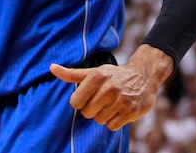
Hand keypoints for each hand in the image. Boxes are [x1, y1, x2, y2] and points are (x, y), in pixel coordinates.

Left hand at [50, 45, 172, 131]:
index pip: (75, 102)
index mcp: (97, 77)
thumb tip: (52, 68)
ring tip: (112, 104)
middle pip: (87, 113)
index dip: (81, 101)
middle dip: (93, 108)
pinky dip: (114, 121)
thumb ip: (72, 74)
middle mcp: (109, 88)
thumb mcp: (94, 71)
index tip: (89, 96)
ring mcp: (120, 100)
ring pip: (99, 120)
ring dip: (104, 115)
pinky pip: (112, 126)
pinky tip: (120, 110)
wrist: (144, 76)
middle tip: (102, 100)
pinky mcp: (130, 111)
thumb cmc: (114, 75)